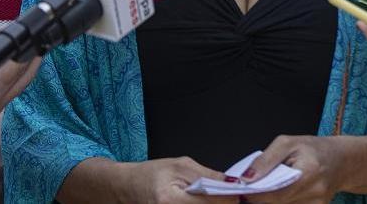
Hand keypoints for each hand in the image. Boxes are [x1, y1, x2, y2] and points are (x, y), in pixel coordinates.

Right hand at [0, 36, 40, 127]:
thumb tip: (3, 35)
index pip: (18, 66)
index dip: (28, 51)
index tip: (34, 38)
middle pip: (24, 80)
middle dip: (33, 61)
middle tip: (38, 45)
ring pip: (18, 89)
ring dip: (23, 72)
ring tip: (26, 54)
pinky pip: (8, 96)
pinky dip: (12, 82)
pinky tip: (11, 71)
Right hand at [119, 157, 237, 203]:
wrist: (126, 188)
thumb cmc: (150, 174)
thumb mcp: (180, 166)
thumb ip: (208, 175)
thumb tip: (232, 182)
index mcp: (171, 200)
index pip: (214, 202)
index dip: (231, 196)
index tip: (240, 191)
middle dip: (223, 203)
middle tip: (229, 194)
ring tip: (214, 198)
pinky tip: (204, 202)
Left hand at [244, 135, 341, 203]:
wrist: (341, 161)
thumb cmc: (313, 149)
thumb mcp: (287, 143)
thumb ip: (265, 160)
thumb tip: (247, 178)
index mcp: (308, 172)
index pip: (274, 194)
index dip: (255, 195)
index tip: (242, 191)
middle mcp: (315, 193)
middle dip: (261, 198)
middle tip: (252, 189)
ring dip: (272, 200)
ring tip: (271, 186)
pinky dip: (282, 202)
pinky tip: (283, 191)